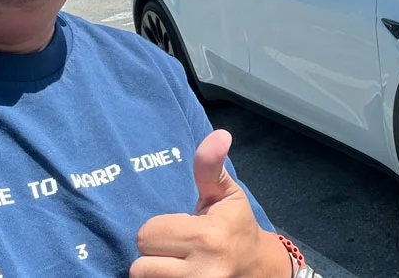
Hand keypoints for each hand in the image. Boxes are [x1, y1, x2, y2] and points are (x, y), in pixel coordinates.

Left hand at [130, 130, 289, 277]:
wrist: (259, 269)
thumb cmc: (236, 228)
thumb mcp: (226, 194)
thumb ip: (210, 166)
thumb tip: (219, 134)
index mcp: (209, 237)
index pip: (148, 234)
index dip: (161, 229)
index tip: (183, 229)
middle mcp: (203, 271)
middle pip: (140, 265)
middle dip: (154, 255)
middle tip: (178, 249)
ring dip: (155, 272)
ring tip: (177, 264)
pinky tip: (176, 274)